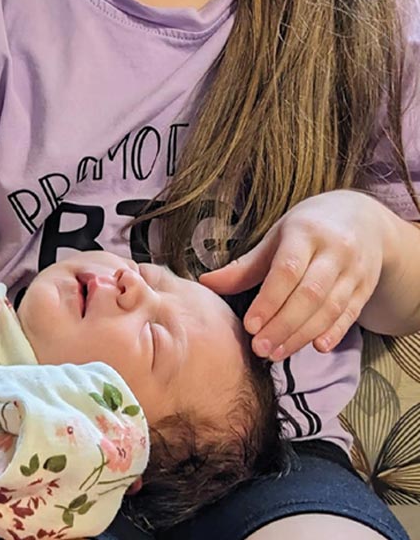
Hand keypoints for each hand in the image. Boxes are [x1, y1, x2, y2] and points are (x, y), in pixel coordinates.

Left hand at [199, 190, 392, 360]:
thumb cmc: (308, 228)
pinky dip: (334, 333)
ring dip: (302, 335)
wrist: (363, 218)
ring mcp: (354, 270)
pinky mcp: (366, 287)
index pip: (287, 271)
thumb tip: (206, 284)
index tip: (249, 326)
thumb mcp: (276, 237)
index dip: (268, 301)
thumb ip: (245, 265)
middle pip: (310, 294)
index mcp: (305, 232)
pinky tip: (317, 347)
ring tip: (277, 353)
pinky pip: (350, 313)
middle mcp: (334, 251)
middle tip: (260, 348)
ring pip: (330, 308)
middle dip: (283, 325)